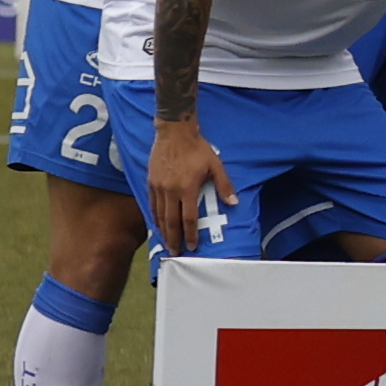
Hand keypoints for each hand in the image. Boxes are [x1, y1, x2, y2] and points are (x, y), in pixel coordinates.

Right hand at [146, 120, 236, 255]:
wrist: (174, 133)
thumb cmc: (197, 148)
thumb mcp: (215, 165)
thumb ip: (224, 185)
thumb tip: (234, 203)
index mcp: (187, 189)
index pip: (188, 218)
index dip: (190, 234)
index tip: (192, 246)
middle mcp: (170, 191)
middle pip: (171, 222)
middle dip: (173, 239)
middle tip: (175, 253)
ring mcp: (158, 188)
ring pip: (159, 215)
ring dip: (163, 231)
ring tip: (166, 243)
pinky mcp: (150, 183)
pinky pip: (152, 205)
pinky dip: (154, 217)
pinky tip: (157, 224)